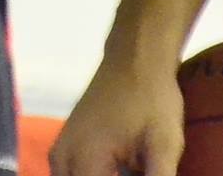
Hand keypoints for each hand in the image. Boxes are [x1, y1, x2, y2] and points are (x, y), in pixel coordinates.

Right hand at [50, 51, 185, 175]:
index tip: (139, 173)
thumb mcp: (164, 147)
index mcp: (83, 162)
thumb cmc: (151, 99)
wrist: (135, 58)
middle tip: (137, 169)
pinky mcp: (64, 149)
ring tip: (132, 168)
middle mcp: (62, 162)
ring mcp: (59, 155)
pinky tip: (123, 171)